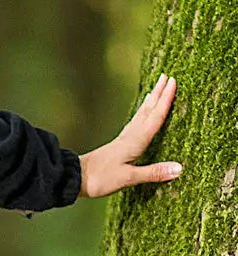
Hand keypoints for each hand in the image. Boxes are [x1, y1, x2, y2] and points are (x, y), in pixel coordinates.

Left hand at [78, 72, 182, 198]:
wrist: (75, 178)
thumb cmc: (100, 179)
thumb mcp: (128, 178)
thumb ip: (154, 172)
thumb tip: (180, 168)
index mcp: (134, 142)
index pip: (154, 117)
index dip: (165, 100)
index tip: (172, 82)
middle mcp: (129, 137)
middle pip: (147, 111)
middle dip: (158, 94)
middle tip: (167, 76)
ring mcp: (123, 140)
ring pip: (140, 116)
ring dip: (150, 102)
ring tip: (156, 90)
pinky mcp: (118, 145)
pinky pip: (134, 124)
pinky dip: (141, 115)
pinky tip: (140, 116)